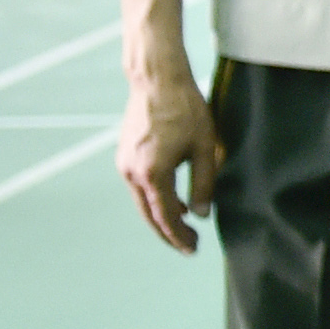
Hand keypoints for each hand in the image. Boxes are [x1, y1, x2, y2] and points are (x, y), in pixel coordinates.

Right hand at [118, 50, 221, 253]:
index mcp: (152, 173)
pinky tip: (172, 201)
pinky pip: (139, 186)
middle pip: (149, 215)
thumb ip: (204, 184)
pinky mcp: (124, 156)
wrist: (157, 80)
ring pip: (142, 201)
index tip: (193, 248)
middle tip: (189, 246)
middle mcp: (132, 173)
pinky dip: (154, 198)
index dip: (179, 236)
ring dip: (161, 216)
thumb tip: (201, 214)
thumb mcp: (205, 148)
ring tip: (184, 226)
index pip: (166, 217)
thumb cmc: (186, 110)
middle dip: (169, 233)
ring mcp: (124, 164)